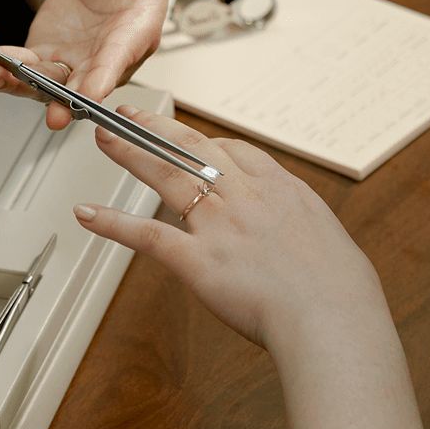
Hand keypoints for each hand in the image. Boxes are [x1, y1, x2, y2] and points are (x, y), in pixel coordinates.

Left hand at [0, 0, 170, 129]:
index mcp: (133, 36)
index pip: (118, 61)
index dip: (103, 79)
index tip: (89, 95)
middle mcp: (103, 60)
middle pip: (80, 86)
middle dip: (63, 100)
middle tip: (53, 115)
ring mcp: (73, 62)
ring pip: (46, 82)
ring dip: (20, 84)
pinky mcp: (46, 56)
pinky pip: (24, 68)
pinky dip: (4, 68)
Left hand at [71, 107, 384, 352]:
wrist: (331, 316)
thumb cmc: (342, 291)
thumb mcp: (332, 241)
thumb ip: (307, 233)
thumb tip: (307, 243)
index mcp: (281, 189)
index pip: (236, 151)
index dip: (207, 142)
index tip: (193, 138)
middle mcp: (246, 197)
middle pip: (192, 147)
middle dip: (157, 127)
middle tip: (131, 113)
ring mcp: (218, 225)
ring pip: (165, 175)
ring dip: (129, 152)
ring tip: (104, 135)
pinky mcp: (197, 260)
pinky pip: (147, 235)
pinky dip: (112, 223)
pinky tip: (87, 213)